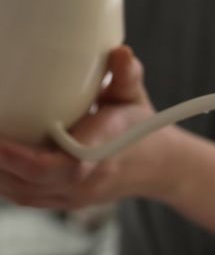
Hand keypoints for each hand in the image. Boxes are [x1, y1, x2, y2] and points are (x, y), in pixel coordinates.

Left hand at [0, 46, 172, 209]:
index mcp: (106, 151)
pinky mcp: (65, 202)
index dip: (21, 157)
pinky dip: (3, 178)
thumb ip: (126, 75)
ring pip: (21, 193)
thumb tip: (119, 52)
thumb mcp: (135, 96)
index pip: (64, 165)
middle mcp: (89, 180)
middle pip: (29, 182)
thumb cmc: (142, 128)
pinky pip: (25, 197)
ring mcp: (76, 197)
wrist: (158, 167)